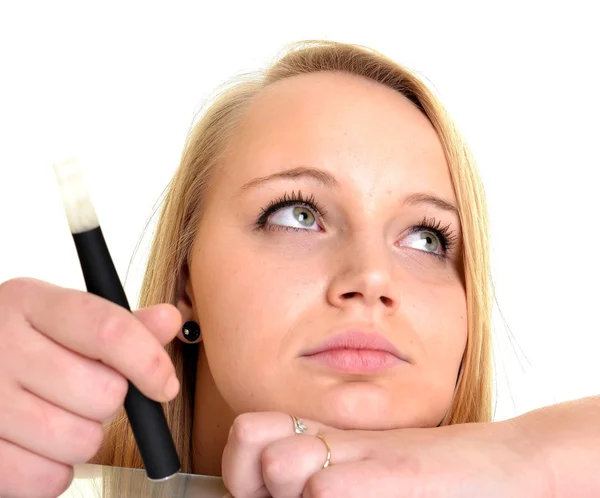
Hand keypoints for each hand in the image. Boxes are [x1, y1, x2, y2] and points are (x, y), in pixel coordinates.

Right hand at [0, 278, 181, 497]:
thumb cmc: (22, 344)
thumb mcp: (62, 319)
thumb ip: (120, 324)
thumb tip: (168, 321)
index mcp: (30, 303)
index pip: (109, 331)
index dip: (149, 362)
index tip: (165, 384)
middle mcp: (2, 346)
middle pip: (104, 393)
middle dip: (111, 400)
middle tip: (85, 391)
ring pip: (81, 441)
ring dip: (84, 437)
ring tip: (59, 415)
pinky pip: (47, 479)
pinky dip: (54, 471)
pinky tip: (38, 444)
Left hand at [222, 411, 551, 497]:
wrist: (507, 463)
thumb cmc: (438, 477)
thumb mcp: (372, 469)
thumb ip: (335, 475)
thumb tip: (302, 488)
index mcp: (330, 440)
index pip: (248, 434)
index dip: (243, 468)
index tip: (263, 489)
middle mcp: (338, 441)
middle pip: (256, 454)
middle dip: (266, 488)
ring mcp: (364, 455)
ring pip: (280, 466)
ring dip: (295, 493)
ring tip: (332, 497)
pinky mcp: (394, 473)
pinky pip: (324, 487)